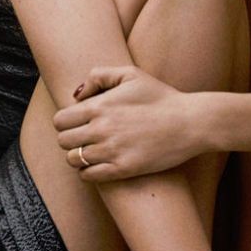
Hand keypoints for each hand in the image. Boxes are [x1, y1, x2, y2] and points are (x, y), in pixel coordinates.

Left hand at [52, 65, 198, 181]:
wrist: (191, 122)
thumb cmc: (162, 97)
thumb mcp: (131, 74)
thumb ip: (99, 76)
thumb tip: (78, 95)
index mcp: (99, 106)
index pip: (60, 120)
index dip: (65, 122)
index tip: (77, 123)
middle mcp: (101, 129)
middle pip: (63, 141)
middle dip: (70, 139)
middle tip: (85, 138)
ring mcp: (111, 151)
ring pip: (73, 160)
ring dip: (78, 157)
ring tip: (92, 152)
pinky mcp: (123, 169)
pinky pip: (88, 176)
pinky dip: (88, 172)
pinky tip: (100, 164)